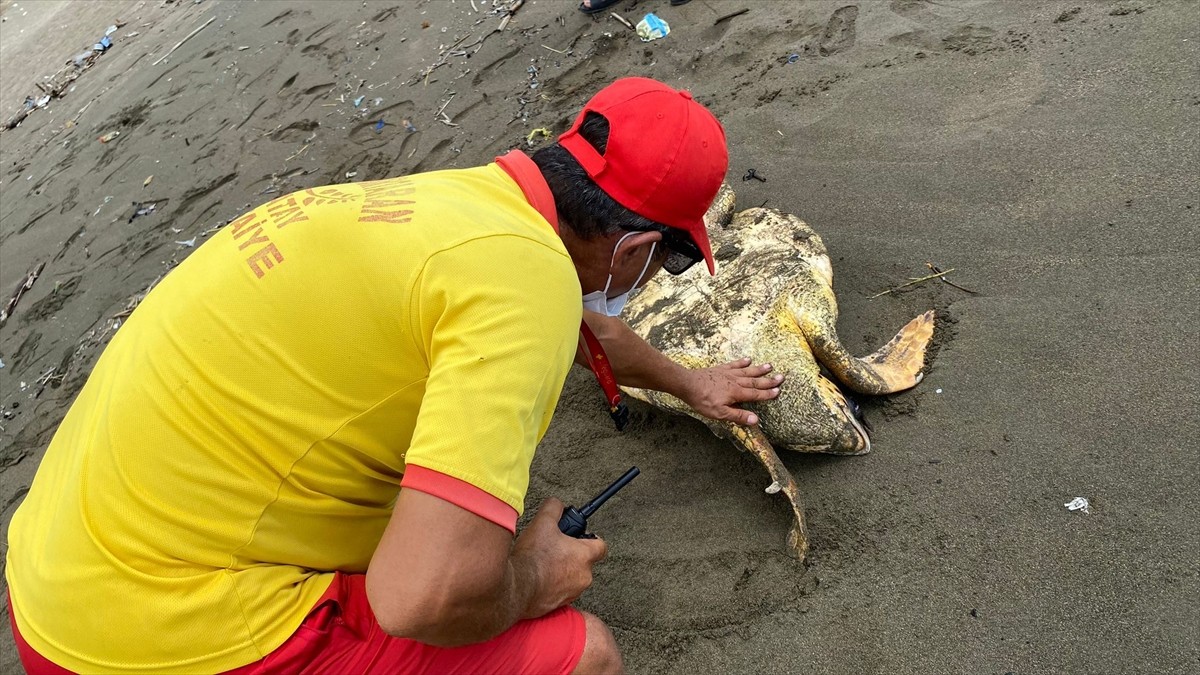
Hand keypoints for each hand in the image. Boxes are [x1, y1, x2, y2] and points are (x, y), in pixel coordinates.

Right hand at [512, 498, 607, 619]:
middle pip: (585, 562)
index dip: (592, 539)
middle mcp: (584, 577)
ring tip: (544, 563)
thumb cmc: (533, 557)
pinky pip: (561, 592)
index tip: (580, 537)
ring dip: (563, 571)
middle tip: (554, 548)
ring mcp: (573, 593)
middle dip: (572, 555)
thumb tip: (556, 504)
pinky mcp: (559, 605)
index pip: (601, 546)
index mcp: (585, 556)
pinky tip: (538, 577)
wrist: (517, 587)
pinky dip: (553, 585)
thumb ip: (554, 508)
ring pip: (573, 578)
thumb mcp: (542, 522)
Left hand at [678, 358, 782, 425]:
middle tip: (781, 377)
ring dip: (759, 369)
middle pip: (755, 381)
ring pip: (747, 371)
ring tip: (770, 366)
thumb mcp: (719, 413)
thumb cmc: (702, 400)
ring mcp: (728, 373)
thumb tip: (755, 420)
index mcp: (736, 393)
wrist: (687, 384)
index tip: (778, 391)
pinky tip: (748, 359)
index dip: (768, 394)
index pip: (756, 394)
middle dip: (769, 380)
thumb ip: (738, 416)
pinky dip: (742, 362)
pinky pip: (734, 364)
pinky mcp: (720, 369)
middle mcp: (735, 381)